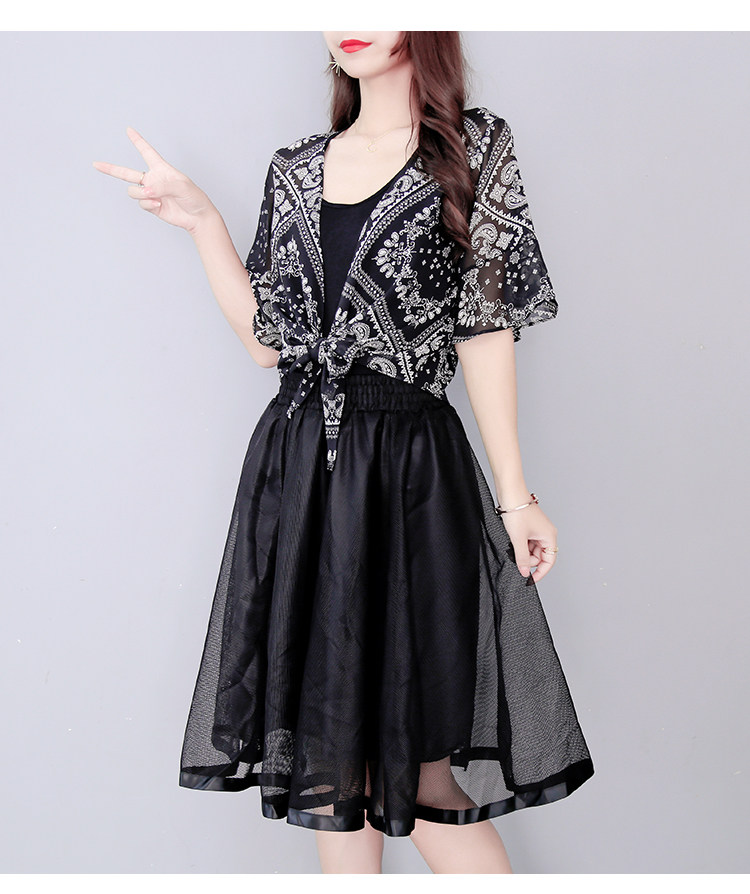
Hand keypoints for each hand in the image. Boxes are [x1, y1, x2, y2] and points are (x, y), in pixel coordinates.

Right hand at [92, 126, 217, 233]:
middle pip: (126, 172)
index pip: (146, 151)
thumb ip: (161, 186)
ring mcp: (150, 193)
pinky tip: (159, 205)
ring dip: (142, 194)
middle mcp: (152, 179)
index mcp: (161, 168)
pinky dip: (148, 204)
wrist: (197, 217)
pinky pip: (141, 203)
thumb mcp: (180, 186)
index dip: (138, 141)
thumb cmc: (193, 197)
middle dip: (110, 168)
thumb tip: (145, 191)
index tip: (129, 130)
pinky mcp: (151, 206)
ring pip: (133, 191)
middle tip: (95, 164)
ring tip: (156, 197)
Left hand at [499, 503, 557, 583]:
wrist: (510, 494)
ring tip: (513, 544)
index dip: (540, 572)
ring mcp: (538, 530)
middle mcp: (546, 533)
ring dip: (523, 551)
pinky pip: (527, 542)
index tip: (530, 580)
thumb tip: (525, 572)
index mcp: (549, 536)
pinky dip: (520, 544)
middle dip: (528, 559)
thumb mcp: (518, 539)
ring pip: (532, 549)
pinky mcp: (530, 527)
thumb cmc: (517, 512)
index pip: (549, 561)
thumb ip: (522, 559)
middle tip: (516, 557)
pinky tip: (513, 540)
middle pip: (540, 556)